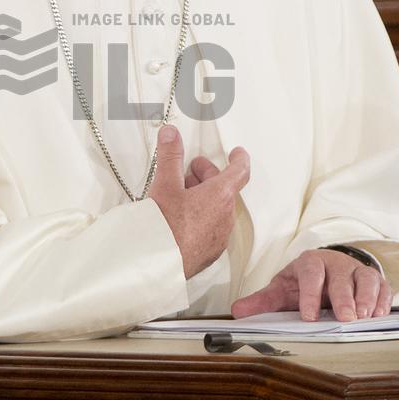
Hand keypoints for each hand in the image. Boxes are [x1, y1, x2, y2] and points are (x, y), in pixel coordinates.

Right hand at [148, 125, 248, 279]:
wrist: (159, 265)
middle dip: (208, 176)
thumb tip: (172, 134)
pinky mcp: (209, 252)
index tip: (237, 152)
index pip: (240, 172)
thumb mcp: (165, 185)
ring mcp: (219, 236)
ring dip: (203, 197)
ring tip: (180, 193)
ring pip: (216, 209)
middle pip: (224, 189)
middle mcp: (225, 217)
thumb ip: (170, 156)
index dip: (239, 159)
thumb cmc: (166, 227)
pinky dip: (200, 217)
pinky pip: (210, 228)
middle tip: (191, 170)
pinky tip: (180, 218)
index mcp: (220, 197)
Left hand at [231, 249, 392, 321]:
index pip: (310, 274)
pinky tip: (379, 316)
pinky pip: (384, 288)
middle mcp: (335, 264)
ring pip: (367, 280)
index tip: (308, 316)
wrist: (327, 269)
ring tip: (364, 318)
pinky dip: (384, 302)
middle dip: (344, 299)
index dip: (310, 294)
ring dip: (367, 299)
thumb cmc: (302, 283)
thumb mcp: (282, 289)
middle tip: (345, 319)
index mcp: (309, 263)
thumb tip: (237, 312)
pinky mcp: (375, 280)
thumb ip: (262, 301)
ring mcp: (357, 271)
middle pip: (341, 278)